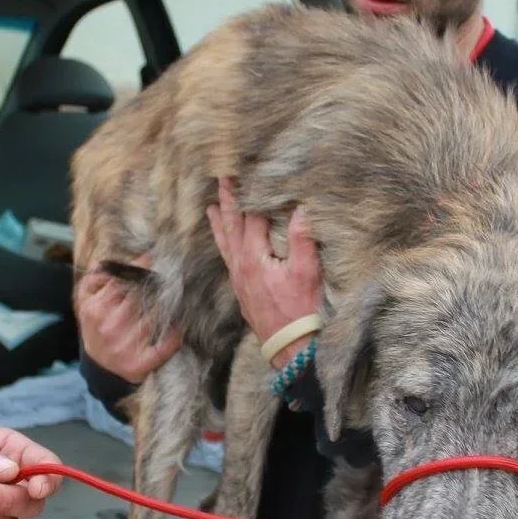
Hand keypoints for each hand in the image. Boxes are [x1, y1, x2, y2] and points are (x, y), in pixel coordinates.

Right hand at [75, 254, 181, 383]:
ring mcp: (123, 347)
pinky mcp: (138, 364)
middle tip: (175, 275)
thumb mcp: (87, 302)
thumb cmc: (98, 328)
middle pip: (141, 297)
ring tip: (182, 295)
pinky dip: (176, 334)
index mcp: (95, 308)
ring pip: (156, 317)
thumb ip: (95, 279)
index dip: (142, 269)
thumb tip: (108, 260)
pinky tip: (181, 325)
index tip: (156, 259)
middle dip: (158, 286)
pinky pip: (166, 345)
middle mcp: (108, 327)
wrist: (100, 368)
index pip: (123, 281)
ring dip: (170, 306)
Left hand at [207, 178, 322, 367]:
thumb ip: (302, 238)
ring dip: (220, 222)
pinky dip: (223, 244)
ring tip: (211, 206)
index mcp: (253, 256)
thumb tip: (301, 208)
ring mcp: (238, 279)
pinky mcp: (242, 290)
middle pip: (232, 225)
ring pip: (225, 243)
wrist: (291, 346)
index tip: (247, 172)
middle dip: (229, 200)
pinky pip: (227, 258)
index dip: (251, 193)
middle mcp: (240, 265)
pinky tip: (224, 242)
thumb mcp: (306, 271)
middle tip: (222, 178)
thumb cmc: (301, 310)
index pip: (251, 216)